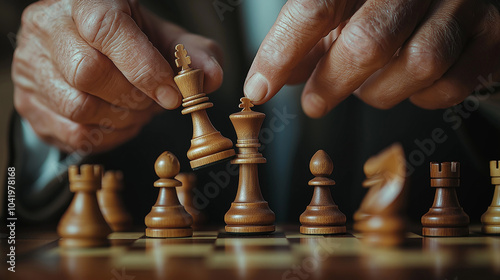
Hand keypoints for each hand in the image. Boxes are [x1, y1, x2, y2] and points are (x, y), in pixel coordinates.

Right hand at [12, 0, 222, 152]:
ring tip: (138, 111)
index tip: (172, 95)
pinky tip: (120, 122)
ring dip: (122, 119)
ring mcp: (31, 66)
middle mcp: (48, 28)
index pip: (107, 31)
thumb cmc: (129, 41)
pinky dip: (106, 136)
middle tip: (155, 103)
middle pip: (89, 73)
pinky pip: (71, 132)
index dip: (144, 68)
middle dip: (134, 98)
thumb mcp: (165, 37)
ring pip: (79, 107)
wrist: (83, 49)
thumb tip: (212, 76)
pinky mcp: (28, 101)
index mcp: (84, 2)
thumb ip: (194, 53)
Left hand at [245, 0, 499, 117]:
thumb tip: (267, 81)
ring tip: (367, 86)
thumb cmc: (387, 5)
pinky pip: (450, 85)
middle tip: (313, 104)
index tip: (259, 89)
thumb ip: (307, 40)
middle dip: (333, 83)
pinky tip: (409, 83)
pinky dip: (421, 97)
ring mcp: (464, 1)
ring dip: (380, 91)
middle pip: (369, 40)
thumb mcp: (342, 10)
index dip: (282, 51)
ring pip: (417, 65)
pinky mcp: (492, 34)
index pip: (317, 5)